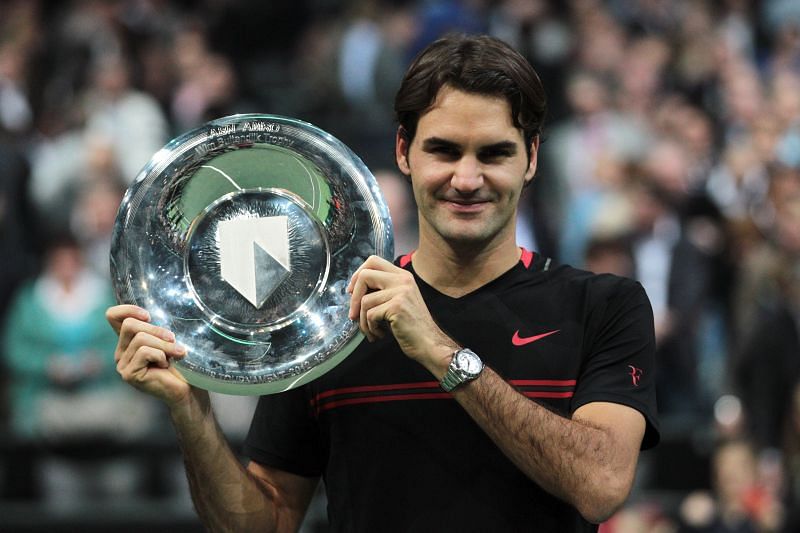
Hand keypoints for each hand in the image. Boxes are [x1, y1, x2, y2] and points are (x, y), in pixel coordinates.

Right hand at [106, 304, 192, 406]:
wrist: (188, 389)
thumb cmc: (181, 364)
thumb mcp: (168, 339)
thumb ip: (157, 328)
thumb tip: (155, 311)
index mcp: (128, 341)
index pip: (112, 316)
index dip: (128, 309)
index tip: (149, 315)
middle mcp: (120, 352)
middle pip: (130, 325)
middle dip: (156, 330)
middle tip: (173, 339)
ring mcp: (122, 365)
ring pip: (141, 338)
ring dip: (165, 345)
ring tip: (176, 354)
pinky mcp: (129, 374)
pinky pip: (145, 352)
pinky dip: (161, 356)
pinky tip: (166, 366)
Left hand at [347, 256, 455, 372]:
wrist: (429, 344)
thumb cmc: (411, 327)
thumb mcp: (398, 300)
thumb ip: (382, 290)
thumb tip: (353, 290)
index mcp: (403, 276)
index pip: (373, 261)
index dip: (357, 275)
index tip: (352, 291)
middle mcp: (403, 280)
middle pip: (364, 275)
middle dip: (354, 298)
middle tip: (354, 314)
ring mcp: (400, 292)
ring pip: (365, 301)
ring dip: (363, 321)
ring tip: (371, 331)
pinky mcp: (397, 306)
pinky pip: (370, 315)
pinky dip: (370, 328)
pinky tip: (380, 334)